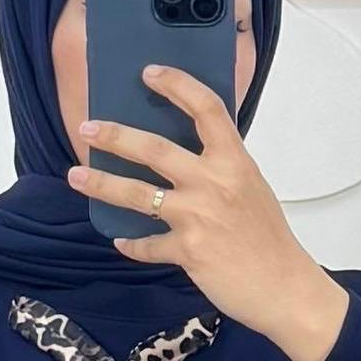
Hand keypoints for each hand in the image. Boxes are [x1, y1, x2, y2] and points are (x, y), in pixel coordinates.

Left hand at [68, 65, 350, 360]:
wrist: (284, 288)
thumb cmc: (269, 238)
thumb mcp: (252, 187)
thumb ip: (222, 167)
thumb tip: (185, 153)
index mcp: (234, 161)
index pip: (205, 108)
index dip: (176, 85)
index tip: (149, 72)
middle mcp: (214, 183)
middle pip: (154, 149)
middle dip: (114, 136)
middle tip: (87, 128)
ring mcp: (198, 217)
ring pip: (138, 194)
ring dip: (102, 184)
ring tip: (76, 176)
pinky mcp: (188, 251)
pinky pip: (147, 245)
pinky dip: (132, 244)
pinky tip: (122, 240)